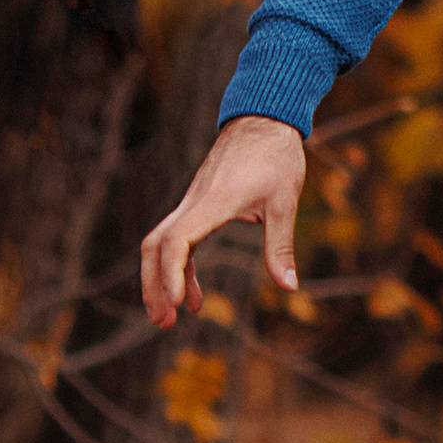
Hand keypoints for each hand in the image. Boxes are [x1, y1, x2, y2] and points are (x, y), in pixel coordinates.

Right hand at [140, 114, 304, 327]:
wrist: (264, 120)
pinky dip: (179, 267)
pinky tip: (193, 293)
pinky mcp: (197, 203)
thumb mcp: (285, 202)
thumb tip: (290, 287)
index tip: (177, 303)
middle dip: (153, 284)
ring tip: (171, 317)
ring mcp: (192, 202)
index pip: (178, 239)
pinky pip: (177, 238)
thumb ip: (281, 245)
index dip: (172, 272)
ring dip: (160, 279)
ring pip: (160, 243)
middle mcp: (194, 202)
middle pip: (156, 245)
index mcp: (214, 201)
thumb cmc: (276, 157)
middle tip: (163, 322)